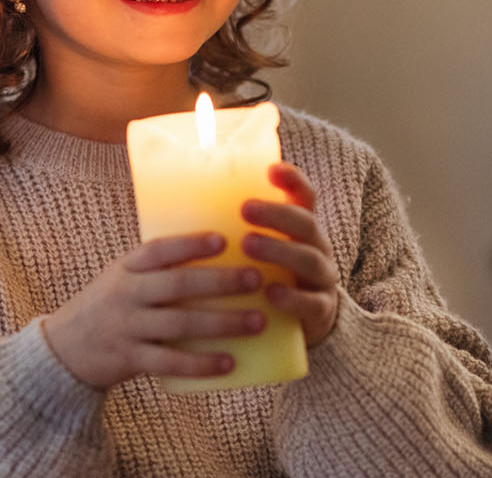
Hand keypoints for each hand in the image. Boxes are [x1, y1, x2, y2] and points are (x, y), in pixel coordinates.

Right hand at [41, 232, 266, 389]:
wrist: (65, 348)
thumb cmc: (107, 307)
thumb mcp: (121, 278)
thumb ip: (155, 270)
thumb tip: (217, 258)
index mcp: (125, 269)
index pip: (158, 250)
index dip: (190, 244)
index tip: (223, 240)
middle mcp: (125, 294)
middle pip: (177, 285)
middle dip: (220, 281)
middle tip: (255, 279)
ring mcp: (127, 327)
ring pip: (180, 324)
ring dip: (222, 323)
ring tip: (257, 321)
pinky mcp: (130, 358)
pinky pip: (170, 362)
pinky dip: (201, 364)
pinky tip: (229, 363)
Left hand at [240, 162, 339, 346]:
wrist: (298, 324)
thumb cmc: (262, 276)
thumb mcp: (251, 249)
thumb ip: (227, 228)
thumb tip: (169, 204)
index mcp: (299, 228)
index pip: (303, 196)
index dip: (292, 179)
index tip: (270, 168)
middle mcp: (316, 247)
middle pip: (305, 223)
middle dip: (276, 214)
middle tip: (245, 209)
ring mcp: (322, 279)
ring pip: (309, 259)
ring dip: (279, 250)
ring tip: (248, 245)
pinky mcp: (321, 311)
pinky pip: (312, 303)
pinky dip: (292, 298)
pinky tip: (270, 293)